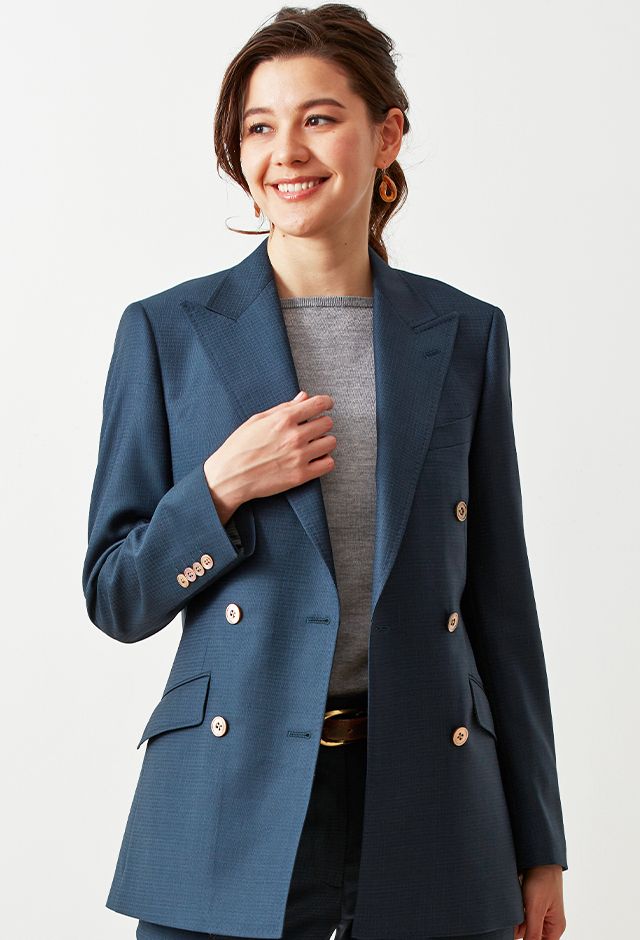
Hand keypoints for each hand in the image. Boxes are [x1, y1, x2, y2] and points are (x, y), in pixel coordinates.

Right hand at [204, 390, 335, 520]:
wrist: (229, 476)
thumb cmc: (240, 446)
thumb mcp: (258, 420)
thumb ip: (284, 408)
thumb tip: (304, 397)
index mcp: (284, 419)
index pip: (319, 403)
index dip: (326, 402)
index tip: (326, 405)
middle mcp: (295, 436)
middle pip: (327, 423)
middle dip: (321, 423)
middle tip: (313, 428)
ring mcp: (299, 456)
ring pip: (331, 442)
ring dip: (324, 442)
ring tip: (313, 445)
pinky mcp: (301, 475)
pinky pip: (328, 464)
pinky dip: (324, 460)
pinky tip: (314, 459)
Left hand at [515, 865, 565, 938]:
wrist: (538, 856)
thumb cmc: (543, 880)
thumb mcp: (536, 908)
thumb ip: (533, 931)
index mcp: (555, 927)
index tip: (518, 936)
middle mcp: (548, 922)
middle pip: (531, 937)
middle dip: (520, 933)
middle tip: (510, 926)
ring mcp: (538, 913)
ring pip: (523, 927)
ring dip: (515, 924)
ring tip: (510, 916)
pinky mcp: (529, 904)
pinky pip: (520, 916)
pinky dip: (513, 915)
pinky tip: (508, 912)